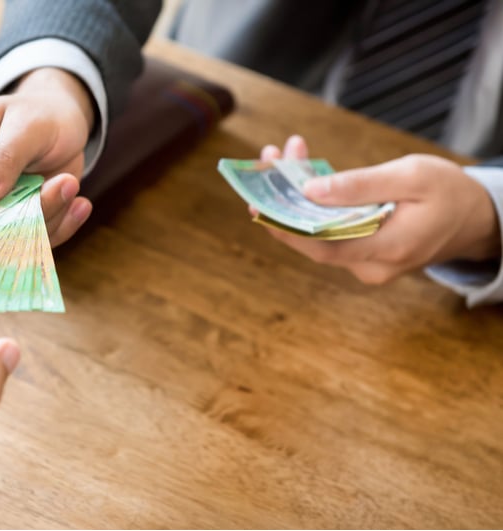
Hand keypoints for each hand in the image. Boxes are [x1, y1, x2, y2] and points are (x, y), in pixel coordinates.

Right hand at [0, 67, 94, 246]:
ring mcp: (0, 210)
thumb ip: (5, 156)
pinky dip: (63, 225)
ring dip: (48, 215)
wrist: (66, 123)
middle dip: (11, 220)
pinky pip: (40, 238)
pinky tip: (80, 204)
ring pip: (14, 234)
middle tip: (48, 193)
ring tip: (69, 182)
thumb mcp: (26, 125)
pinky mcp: (27, 222)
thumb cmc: (39, 115)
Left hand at [258, 136, 500, 283]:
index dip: (285, 227)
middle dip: (285, 199)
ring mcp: (366, 264)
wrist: (477, 219)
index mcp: (387, 249)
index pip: (321, 246)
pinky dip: (315, 206)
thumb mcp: (411, 177)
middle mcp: (371, 266)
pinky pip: (331, 233)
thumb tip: (311, 190)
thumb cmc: (449, 193)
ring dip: (297, 198)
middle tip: (269, 159)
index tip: (258, 202)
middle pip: (313, 238)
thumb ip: (360, 186)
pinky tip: (305, 175)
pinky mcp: (363, 255)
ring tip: (284, 156)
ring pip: (319, 234)